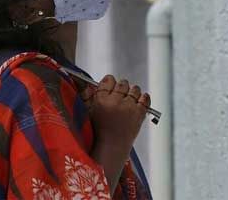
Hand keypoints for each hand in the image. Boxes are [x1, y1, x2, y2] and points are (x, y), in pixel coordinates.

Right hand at [87, 75, 150, 193]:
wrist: (111, 148)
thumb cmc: (97, 131)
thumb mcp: (88, 111)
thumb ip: (86, 94)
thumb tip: (81, 81)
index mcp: (101, 100)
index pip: (109, 80)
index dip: (109, 82)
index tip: (109, 86)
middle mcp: (116, 102)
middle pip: (122, 83)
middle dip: (121, 87)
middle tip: (119, 94)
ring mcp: (129, 108)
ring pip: (135, 89)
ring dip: (132, 92)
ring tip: (128, 99)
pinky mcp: (139, 114)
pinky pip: (145, 98)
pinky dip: (143, 97)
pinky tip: (138, 100)